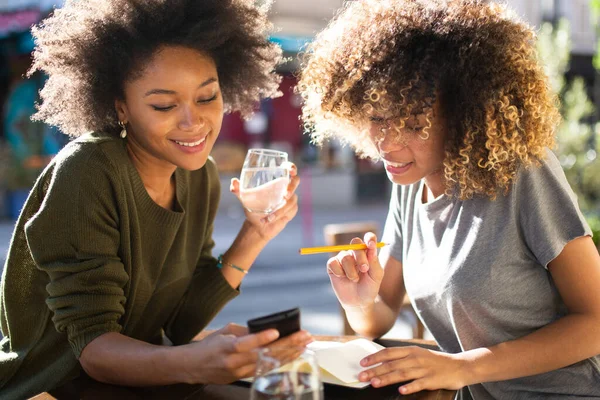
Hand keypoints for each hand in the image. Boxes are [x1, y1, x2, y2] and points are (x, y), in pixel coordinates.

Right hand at [182, 323, 311, 383]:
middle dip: (287, 344)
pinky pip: (265, 369)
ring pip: (268, 363)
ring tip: (304, 345)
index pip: (246, 342)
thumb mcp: (224, 332)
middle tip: (304, 336)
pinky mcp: (242, 378)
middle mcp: (234, 361)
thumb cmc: (209, 346)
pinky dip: (280, 361)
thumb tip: (266, 329)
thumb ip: (245, 331)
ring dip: (289, 354)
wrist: (192, 367)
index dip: (261, 338)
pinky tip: (293, 355)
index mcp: (227, 347)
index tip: (276, 331)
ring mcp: (239, 372)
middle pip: (264, 353)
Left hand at [230, 162, 298, 241]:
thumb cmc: (253, 208)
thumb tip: (234, 182)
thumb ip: (239, 190)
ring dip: (280, 209)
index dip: (292, 168)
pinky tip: (269, 220)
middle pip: (296, 182)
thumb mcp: (245, 198)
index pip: (288, 169)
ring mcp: (290, 199)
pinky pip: (289, 211)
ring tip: (268, 216)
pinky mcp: (291, 210)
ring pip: (291, 201)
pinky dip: (279, 215)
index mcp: (276, 181)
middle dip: (292, 188)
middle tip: (285, 195)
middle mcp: (285, 188)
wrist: (257, 225)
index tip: (290, 170)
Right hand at [327, 233, 383, 308]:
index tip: (371, 244)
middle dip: (360, 256)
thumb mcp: (376, 275)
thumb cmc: (369, 287)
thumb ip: (374, 261)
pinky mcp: (332, 265)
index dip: (369, 238)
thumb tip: (371, 246)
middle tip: (364, 269)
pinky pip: (333, 262)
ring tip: (354, 279)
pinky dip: (339, 272)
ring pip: (344, 256)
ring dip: (351, 270)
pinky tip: (342, 278)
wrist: (358, 302)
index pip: (368, 239)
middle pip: (355, 243)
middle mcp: (355, 253)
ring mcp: (343, 258)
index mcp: (367, 252)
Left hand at [358, 346, 468, 394]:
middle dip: (375, 370)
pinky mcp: (432, 380)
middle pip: (391, 364)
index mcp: (411, 350)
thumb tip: (381, 362)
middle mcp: (415, 358)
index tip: (362, 363)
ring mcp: (424, 369)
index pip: (388, 353)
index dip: (374, 357)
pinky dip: (409, 387)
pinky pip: (419, 384)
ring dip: (387, 378)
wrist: (459, 366)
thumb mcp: (418, 354)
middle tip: (361, 376)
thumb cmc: (435, 361)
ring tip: (375, 383)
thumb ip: (401, 358)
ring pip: (402, 374)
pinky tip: (401, 391)